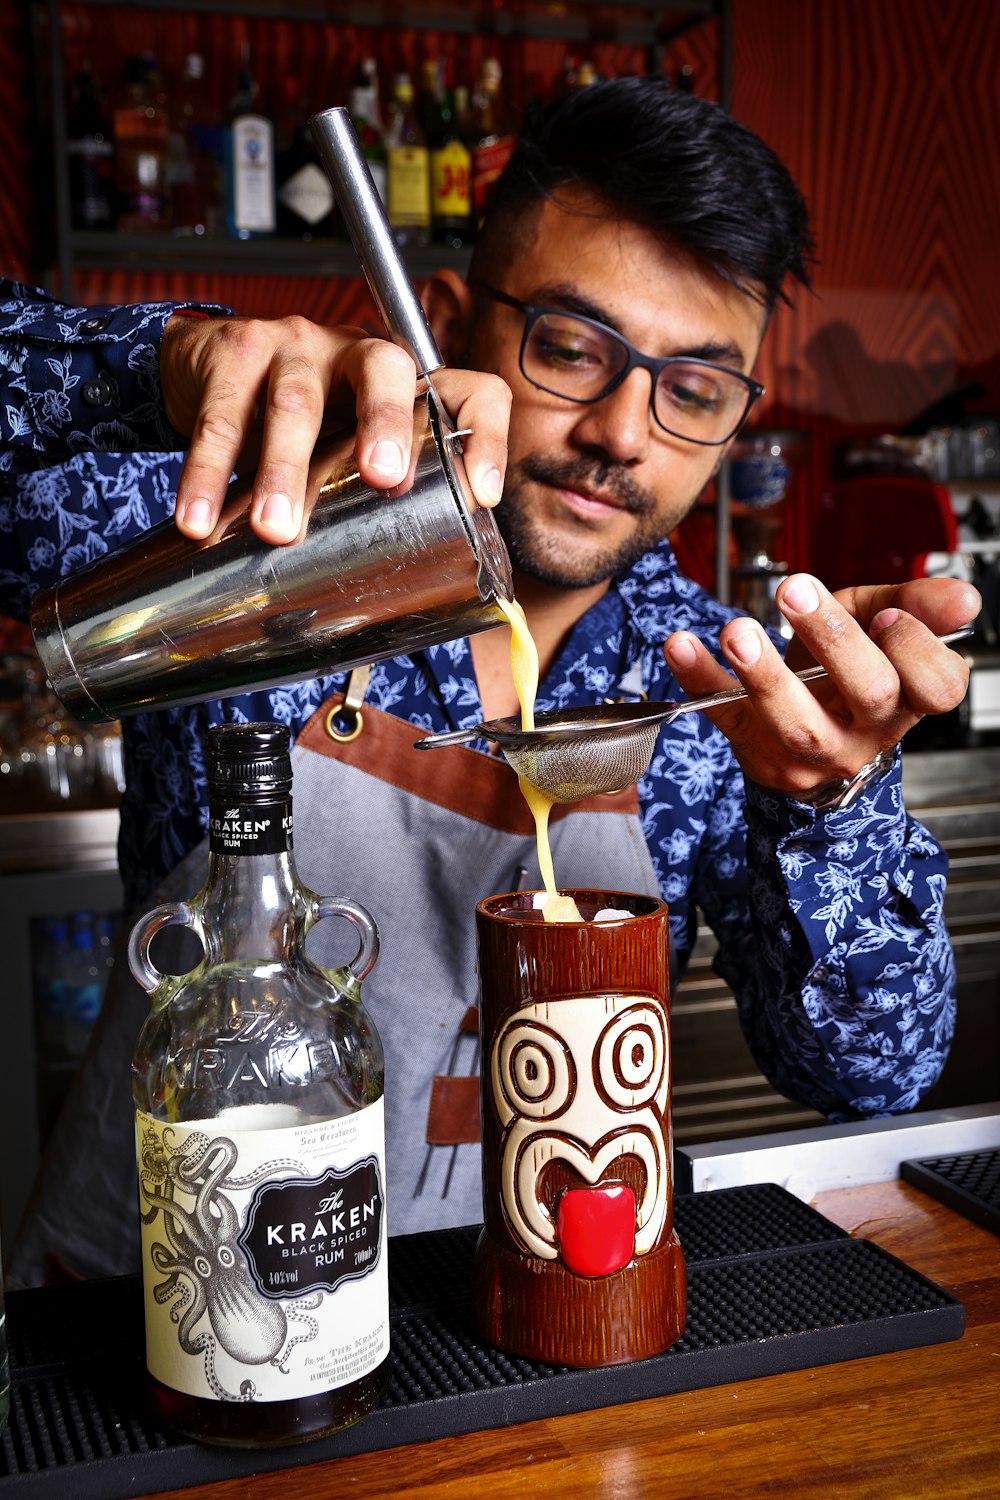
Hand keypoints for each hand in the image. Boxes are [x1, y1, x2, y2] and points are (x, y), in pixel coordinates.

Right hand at [160, 314, 509, 542]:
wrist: (205, 362)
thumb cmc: (297, 420)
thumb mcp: (347, 444)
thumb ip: (372, 492)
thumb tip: (408, 584)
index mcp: (403, 382)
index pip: (467, 389)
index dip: (486, 434)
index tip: (483, 493)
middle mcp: (355, 351)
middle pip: (384, 370)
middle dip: (384, 424)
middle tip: (383, 479)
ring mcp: (294, 346)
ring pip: (294, 402)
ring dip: (284, 470)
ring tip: (277, 530)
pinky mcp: (233, 352)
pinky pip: (220, 418)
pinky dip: (205, 474)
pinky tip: (199, 519)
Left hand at [663, 574, 980, 796]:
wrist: (803, 740)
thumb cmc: (847, 673)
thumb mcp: (882, 630)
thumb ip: (915, 605)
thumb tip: (964, 599)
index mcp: (907, 698)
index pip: (937, 688)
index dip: (917, 652)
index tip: (888, 618)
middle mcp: (865, 730)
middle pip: (869, 694)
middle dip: (835, 640)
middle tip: (796, 592)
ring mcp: (810, 748)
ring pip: (797, 722)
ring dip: (765, 673)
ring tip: (738, 631)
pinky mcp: (755, 749)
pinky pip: (727, 718)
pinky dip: (700, 680)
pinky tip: (680, 645)